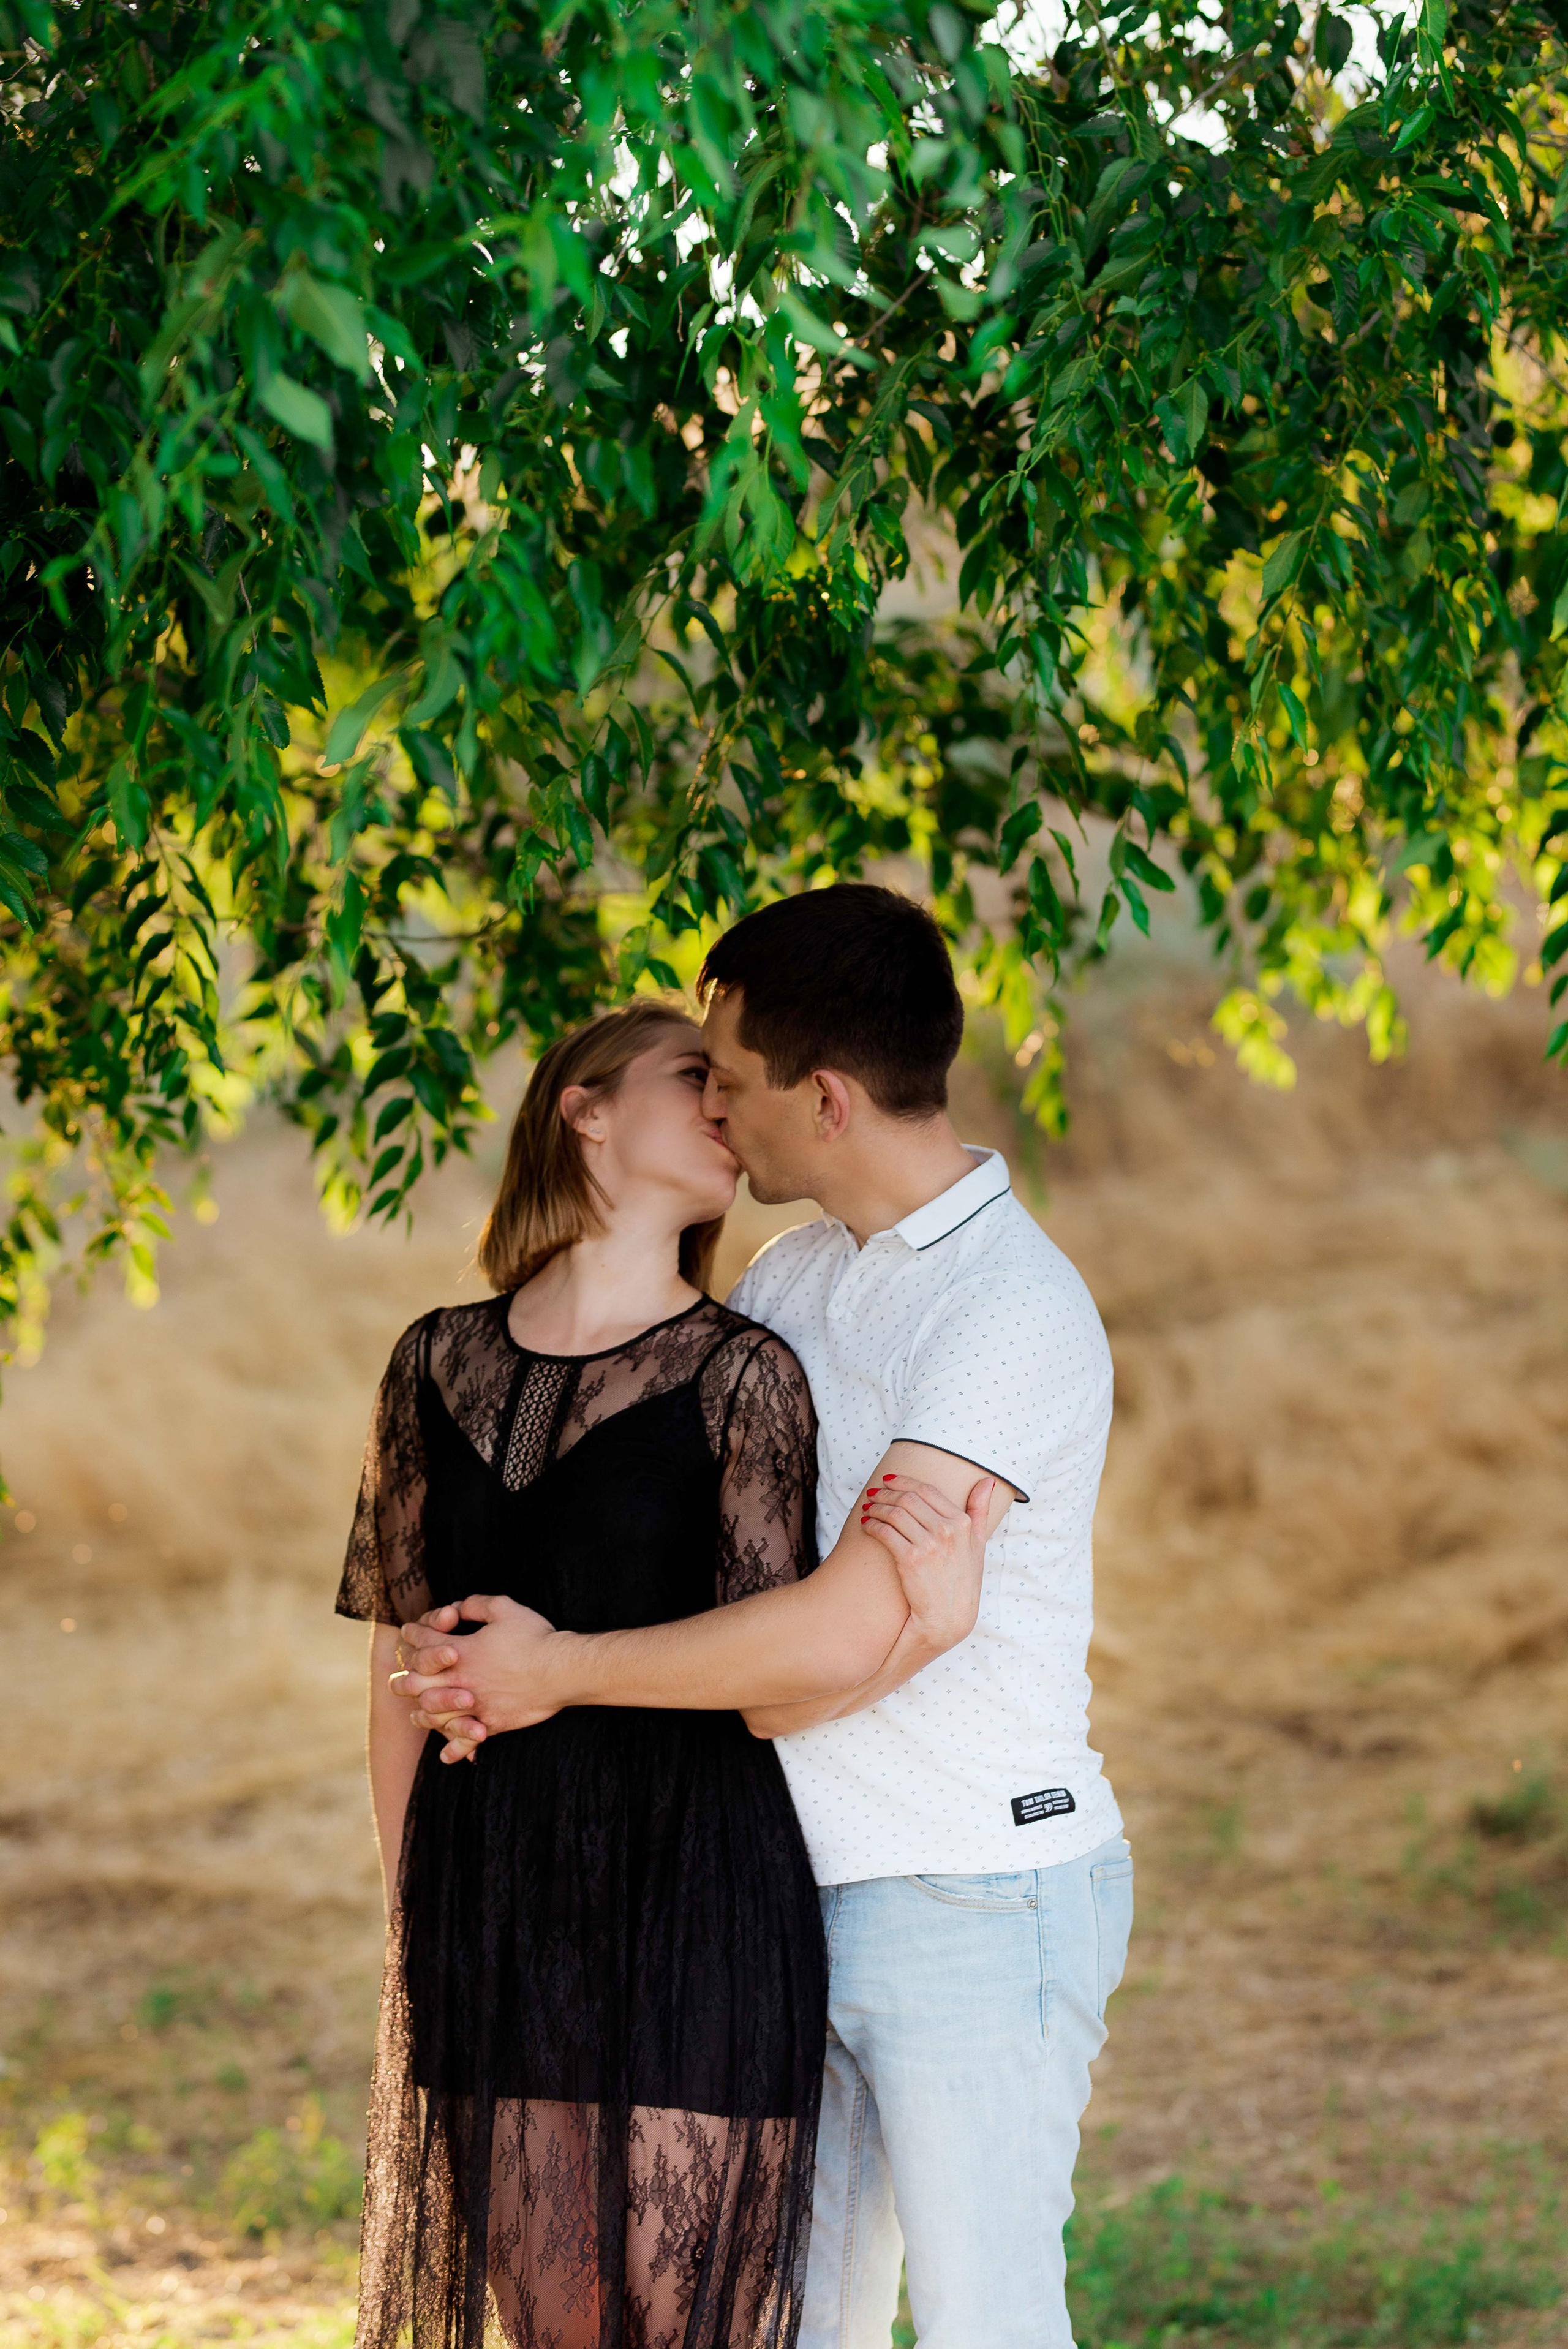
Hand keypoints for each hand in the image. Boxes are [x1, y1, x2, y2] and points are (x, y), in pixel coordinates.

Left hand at [390, 1594, 567, 1763]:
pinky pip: (465, 1741)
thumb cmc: (534, 1637)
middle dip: (403, 1679)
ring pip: (433, 1716)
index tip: (409, 1631)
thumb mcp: (505, 1608)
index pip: (424, 1641)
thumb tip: (456, 1607)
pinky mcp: (490, 1723)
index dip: (414, 1633)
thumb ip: (476, 1604)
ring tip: (417, 1715)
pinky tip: (447, 1754)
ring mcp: (474, 1705)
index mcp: (461, 1651)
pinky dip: (454, 1749)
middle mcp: (460, 1680)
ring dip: (421, 1714)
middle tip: (398, 1680)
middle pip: (415, 1684)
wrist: (561, 1671)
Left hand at [858, 1471, 994, 1657]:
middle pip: (908, 1499)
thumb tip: (986, 1481)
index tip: (889, 1480)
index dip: (904, 1481)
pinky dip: (872, 1524)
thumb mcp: (978, 1544)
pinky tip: (866, 1524)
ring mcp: (929, 1545)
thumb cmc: (962, 1581)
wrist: (948, 1618)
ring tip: (868, 1507)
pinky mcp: (910, 1560)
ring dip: (876, 1506)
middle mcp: (947, 1531)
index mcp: (962, 1523)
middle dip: (886, 1492)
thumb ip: (980, 1511)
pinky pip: (885, 1532)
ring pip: (894, 1513)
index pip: (928, 1491)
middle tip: (873, 1493)